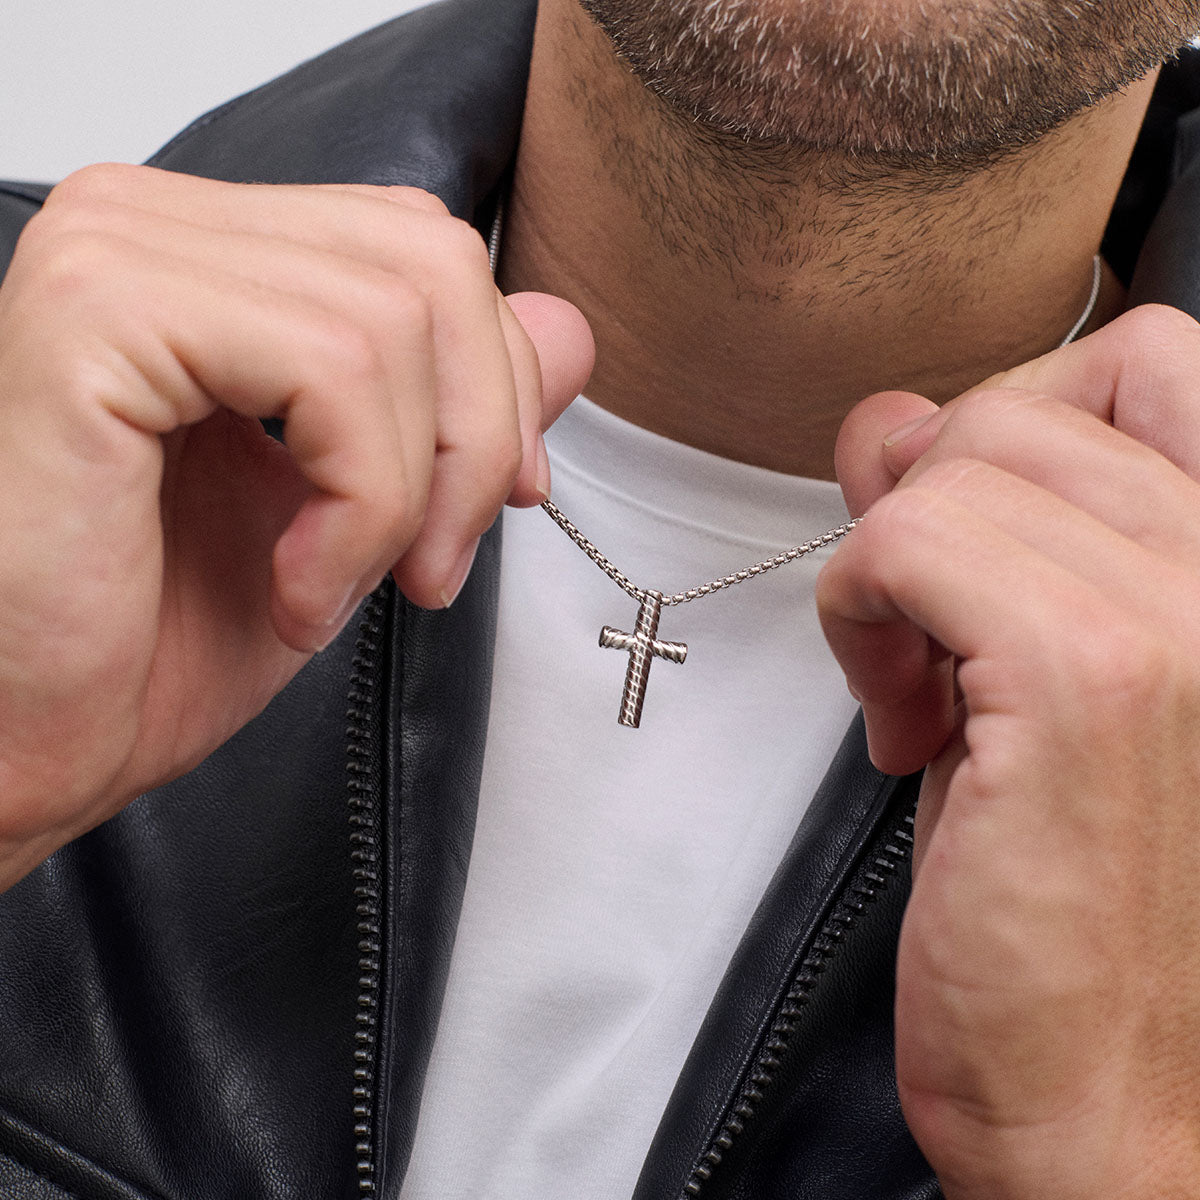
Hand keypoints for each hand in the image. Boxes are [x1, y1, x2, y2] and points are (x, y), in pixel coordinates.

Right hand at [0, 164, 593, 889]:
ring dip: (407, 494)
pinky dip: (356, 505)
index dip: (495, 380)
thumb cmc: (159, 640)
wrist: (29, 743)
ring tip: (343, 589)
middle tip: (432, 568)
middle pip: (429, 260)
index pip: (422, 248)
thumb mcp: (358, 509)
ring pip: (394, 318)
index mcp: (208, 256)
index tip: (500, 499)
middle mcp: (149, 223)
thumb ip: (460, 406)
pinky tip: (296, 589)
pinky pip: (329, 368)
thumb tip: (569, 331)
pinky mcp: (97, 313)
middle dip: (477, 436)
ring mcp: (114, 252)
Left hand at [817, 305, 1199, 1198]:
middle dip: (930, 508)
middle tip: (929, 632)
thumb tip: (890, 417)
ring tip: (921, 692)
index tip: (966, 537)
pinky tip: (900, 723)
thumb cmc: (1078, 887)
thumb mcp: (1029, 664)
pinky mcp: (1086, 679)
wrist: (1111, 1081)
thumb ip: (974, 519)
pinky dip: (858, 615)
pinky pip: (903, 545)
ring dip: (890, 574)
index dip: (1015, 426)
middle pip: (1013, 406)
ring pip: (948, 466)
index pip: (1142, 357)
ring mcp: (1181, 614)